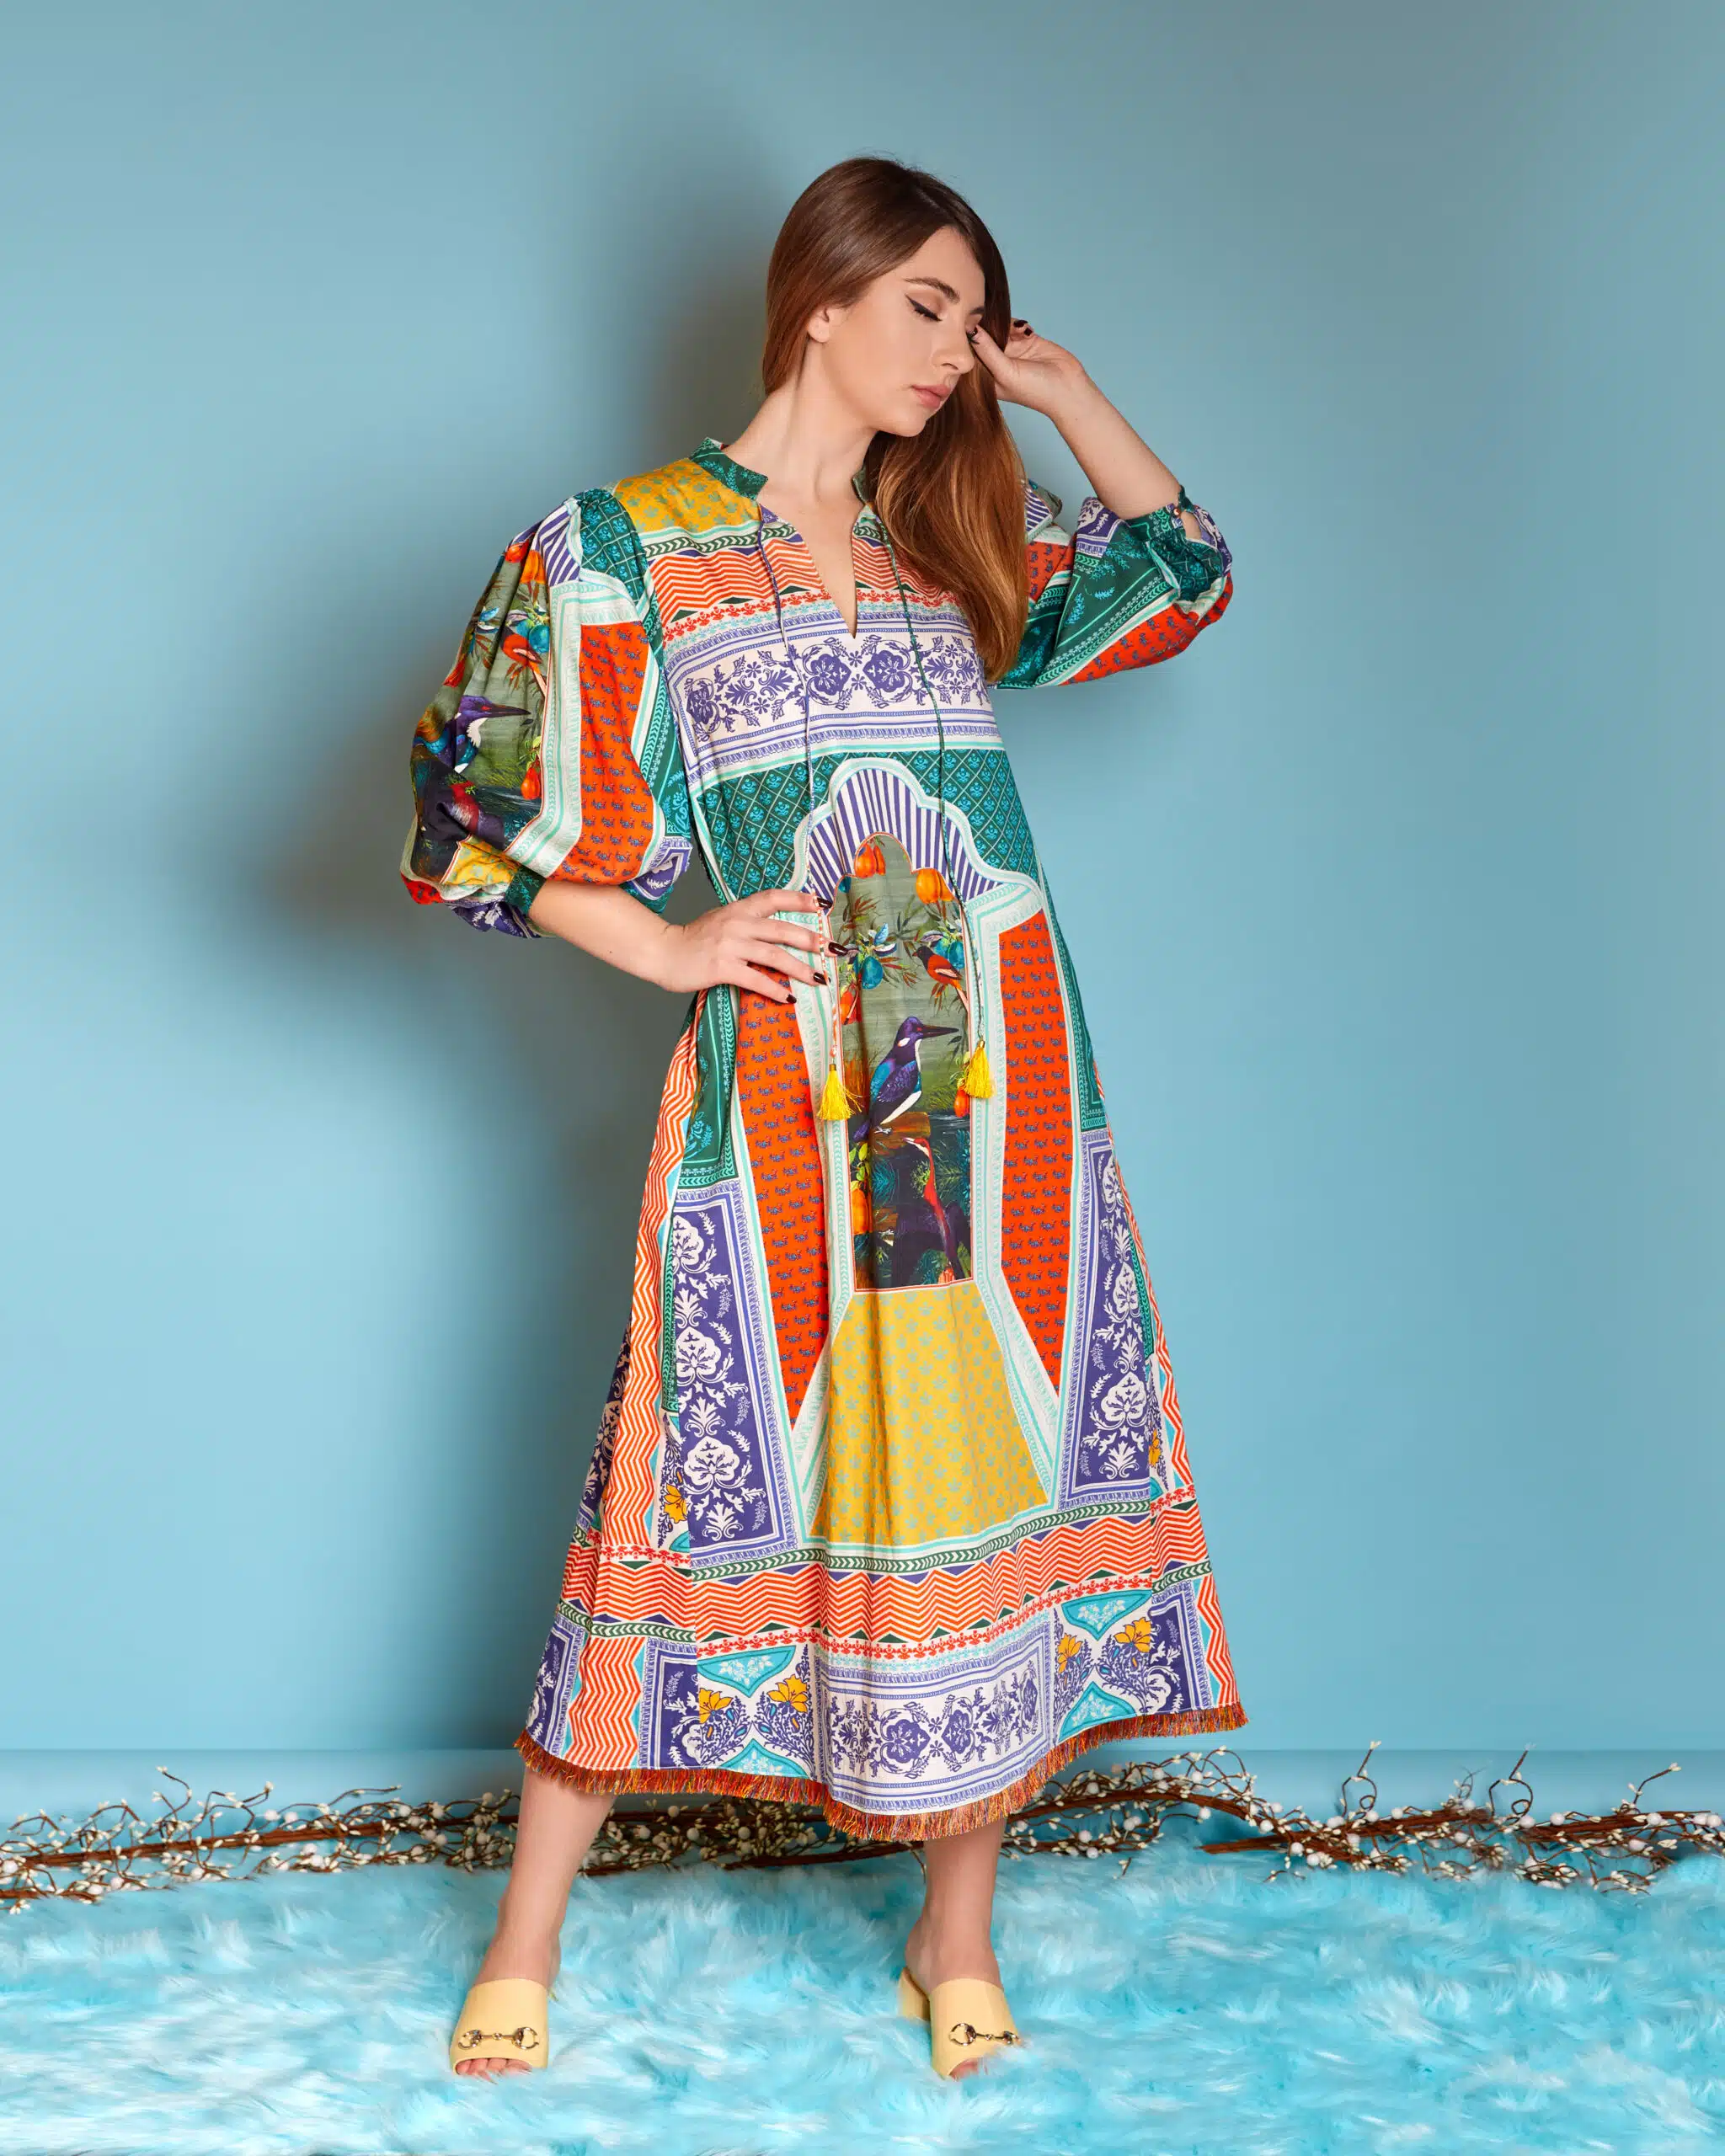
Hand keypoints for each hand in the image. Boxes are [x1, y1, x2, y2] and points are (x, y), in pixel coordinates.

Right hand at [657, 886, 829, 1002]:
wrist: (662, 952)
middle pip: (782, 930)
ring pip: (774, 956)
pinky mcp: (721, 967)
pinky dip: (775, 990)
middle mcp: (737, 924)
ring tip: (818, 979)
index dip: (800, 899)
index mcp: (738, 909)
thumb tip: (775, 933)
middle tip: (833, 950)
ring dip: (800, 969)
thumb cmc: (692, 940)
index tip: (823, 904)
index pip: (774, 898)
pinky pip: (756, 980)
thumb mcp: (720, 921)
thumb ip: (745, 923)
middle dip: (812, 940)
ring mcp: (729, 945)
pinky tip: (788, 998)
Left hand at [966, 317, 1090, 417]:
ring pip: (999, 329)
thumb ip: (987, 350)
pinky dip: (1018, 324)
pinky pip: (1015, 326)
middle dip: (986, 327)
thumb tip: (970, 330)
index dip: (967, 339)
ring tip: (1015, 329)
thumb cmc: (1035, 390)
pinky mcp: (1026, 341)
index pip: (970, 354)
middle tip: (987, 315)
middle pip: (983, 339)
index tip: (964, 322)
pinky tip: (1026, 331)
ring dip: (1004, 324)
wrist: (1068, 387)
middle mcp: (997, 364)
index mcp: (987, 377)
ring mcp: (1012, 351)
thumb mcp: (1005, 371)